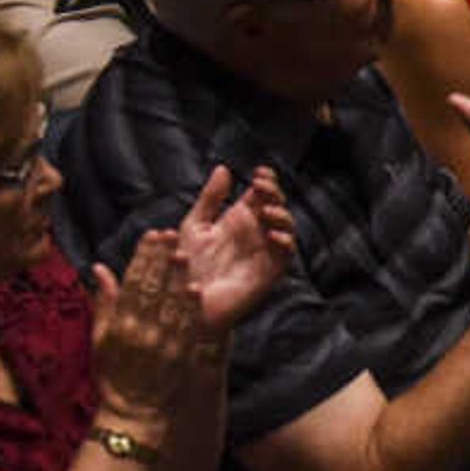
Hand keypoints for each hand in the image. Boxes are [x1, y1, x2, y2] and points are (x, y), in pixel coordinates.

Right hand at [87, 229, 206, 427]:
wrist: (135, 412)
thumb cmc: (114, 375)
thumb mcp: (100, 340)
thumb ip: (104, 302)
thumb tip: (100, 268)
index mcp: (120, 326)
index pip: (132, 282)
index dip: (143, 257)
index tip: (152, 235)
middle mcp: (141, 331)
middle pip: (153, 287)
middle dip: (161, 259)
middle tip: (170, 234)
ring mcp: (162, 343)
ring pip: (170, 303)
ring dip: (177, 278)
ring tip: (183, 254)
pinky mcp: (181, 354)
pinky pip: (186, 326)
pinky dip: (190, 307)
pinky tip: (195, 288)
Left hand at [170, 162, 295, 331]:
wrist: (182, 302)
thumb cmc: (184, 267)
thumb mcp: (193, 226)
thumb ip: (210, 198)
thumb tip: (224, 168)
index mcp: (238, 220)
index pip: (261, 194)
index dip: (266, 181)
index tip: (258, 172)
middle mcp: (254, 234)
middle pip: (276, 205)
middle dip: (274, 192)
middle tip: (262, 185)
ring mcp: (263, 252)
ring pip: (286, 227)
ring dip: (282, 214)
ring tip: (266, 210)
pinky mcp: (268, 272)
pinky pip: (286, 255)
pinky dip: (285, 241)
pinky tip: (271, 234)